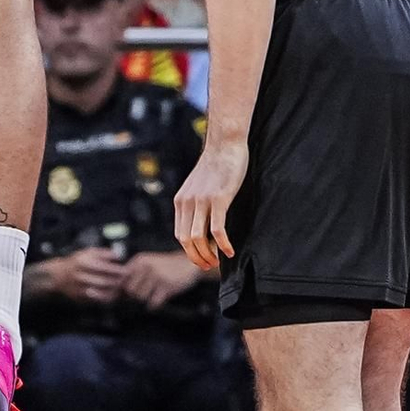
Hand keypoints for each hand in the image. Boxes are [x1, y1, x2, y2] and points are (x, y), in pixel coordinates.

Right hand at [36, 247, 128, 304]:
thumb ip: (102, 253)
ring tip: (122, 287)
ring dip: (114, 290)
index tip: (127, 270)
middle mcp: (82, 276)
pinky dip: (107, 297)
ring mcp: (81, 288)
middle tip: (127, 280)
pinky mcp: (81, 298)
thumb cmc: (75, 262)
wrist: (58, 276)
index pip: (105, 267)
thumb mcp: (86, 252)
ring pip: (102, 292)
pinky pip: (97, 299)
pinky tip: (113, 293)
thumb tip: (117, 255)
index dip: (118, 269)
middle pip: (105, 281)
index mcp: (83, 262)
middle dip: (118, 281)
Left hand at [119, 248, 204, 308]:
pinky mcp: (167, 286)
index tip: (124, 295)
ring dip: (146, 300)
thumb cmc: (166, 266)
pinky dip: (155, 305)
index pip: (123, 278)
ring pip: (141, 297)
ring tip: (152, 296)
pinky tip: (159, 299)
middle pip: (130, 290)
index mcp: (140, 260)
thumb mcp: (149, 262)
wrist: (188, 263)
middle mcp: (146, 267)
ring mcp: (157, 276)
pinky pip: (154, 302)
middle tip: (142, 295)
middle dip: (134, 296)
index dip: (122, 289)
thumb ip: (135, 272)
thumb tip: (120, 290)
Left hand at [175, 137, 247, 269]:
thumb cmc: (216, 166)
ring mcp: (202, 200)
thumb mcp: (198, 187)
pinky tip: (230, 252)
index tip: (201, 260)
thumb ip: (196, 204)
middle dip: (197, 258)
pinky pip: (217, 229)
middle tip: (209, 266)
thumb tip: (202, 225)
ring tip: (217, 262)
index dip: (189, 252)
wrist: (225, 144)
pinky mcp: (219, 198)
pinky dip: (222, 245)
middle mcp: (187, 202)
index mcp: (180, 201)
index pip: (180, 235)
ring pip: (199, 238)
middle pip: (187, 240)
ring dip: (208, 255)